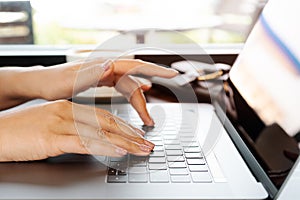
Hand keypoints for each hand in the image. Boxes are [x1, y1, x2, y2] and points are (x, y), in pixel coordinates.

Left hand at [0, 59, 177, 124]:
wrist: (40, 83)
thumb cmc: (52, 82)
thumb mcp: (70, 80)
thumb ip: (92, 73)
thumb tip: (110, 65)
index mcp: (102, 66)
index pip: (136, 66)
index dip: (155, 70)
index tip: (172, 74)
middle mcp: (106, 68)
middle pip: (135, 81)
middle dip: (147, 99)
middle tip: (151, 119)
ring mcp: (105, 74)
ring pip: (129, 86)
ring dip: (139, 102)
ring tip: (145, 119)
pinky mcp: (102, 80)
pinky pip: (123, 87)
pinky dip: (132, 95)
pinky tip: (139, 94)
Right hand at [0, 100, 153, 161]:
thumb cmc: (21, 130)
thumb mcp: (51, 123)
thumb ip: (71, 127)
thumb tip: (89, 136)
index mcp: (68, 107)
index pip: (104, 116)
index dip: (123, 126)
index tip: (137, 134)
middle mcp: (68, 112)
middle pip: (108, 124)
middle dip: (131, 134)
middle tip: (147, 143)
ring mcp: (61, 124)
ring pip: (101, 133)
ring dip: (125, 142)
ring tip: (142, 149)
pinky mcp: (53, 138)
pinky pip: (85, 143)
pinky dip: (105, 147)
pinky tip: (119, 151)